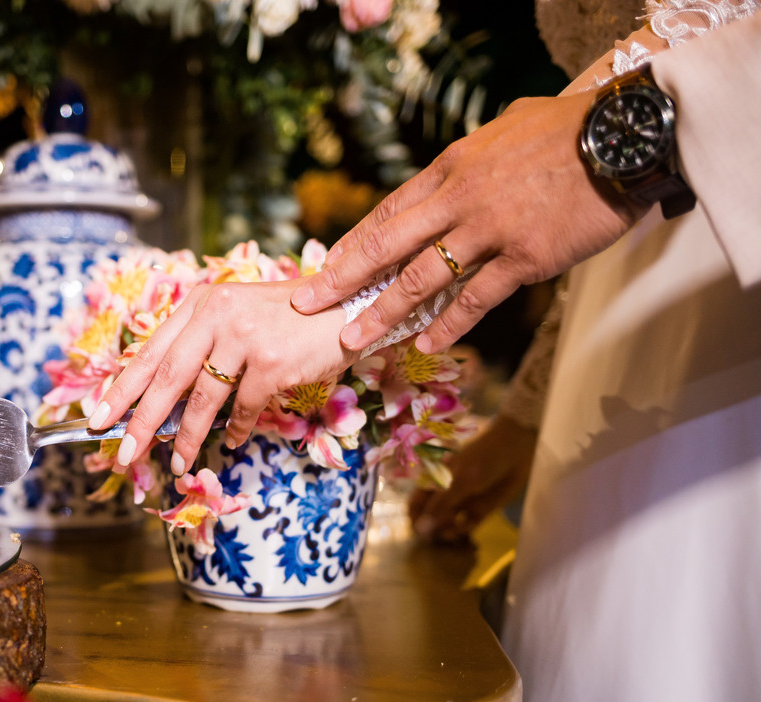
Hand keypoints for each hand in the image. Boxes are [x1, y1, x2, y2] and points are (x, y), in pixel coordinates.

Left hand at [87, 277, 357, 475]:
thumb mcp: (235, 317)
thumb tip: (163, 401)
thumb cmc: (288, 318)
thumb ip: (201, 347)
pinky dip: (235, 429)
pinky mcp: (272, 361)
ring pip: (203, 398)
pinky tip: (231, 442)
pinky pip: (243, 407)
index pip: (151, 351)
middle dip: (141, 420)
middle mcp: (218, 314)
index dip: (122, 389)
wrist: (347, 304)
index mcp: (201, 303)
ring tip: (178, 462)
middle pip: (166, 376)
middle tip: (123, 453)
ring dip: (187, 436)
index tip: (99, 419)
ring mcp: (245, 337)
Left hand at [290, 92, 649, 353]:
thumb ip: (474, 153)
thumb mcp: (505, 126)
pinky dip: (447, 326)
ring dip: (382, 313)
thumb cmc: (567, 128)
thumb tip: (461, 163)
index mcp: (450, 167)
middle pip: (387, 245)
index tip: (325, 267)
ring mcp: (489, 230)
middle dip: (342, 278)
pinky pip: (475, 299)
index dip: (354, 244)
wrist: (622, 137)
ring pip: (422, 278)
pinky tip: (424, 345)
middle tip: (308, 304)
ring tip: (353, 340)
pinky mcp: (523, 258)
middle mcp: (459, 199)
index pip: (388, 211)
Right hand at [407, 414, 536, 543]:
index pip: (416, 504)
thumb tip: (420, 529)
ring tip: (450, 535)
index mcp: (435, 481)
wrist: (516, 450)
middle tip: (434, 540)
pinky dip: (462, 530)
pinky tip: (463, 529)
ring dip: (446, 532)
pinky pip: (466, 526)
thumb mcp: (459, 481)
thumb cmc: (482, 459)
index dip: (414, 519)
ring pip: (447, 524)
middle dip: (431, 530)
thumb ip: (440, 506)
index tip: (418, 532)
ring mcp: (462, 502)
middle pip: (431, 518)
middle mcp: (446, 494)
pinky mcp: (480, 510)